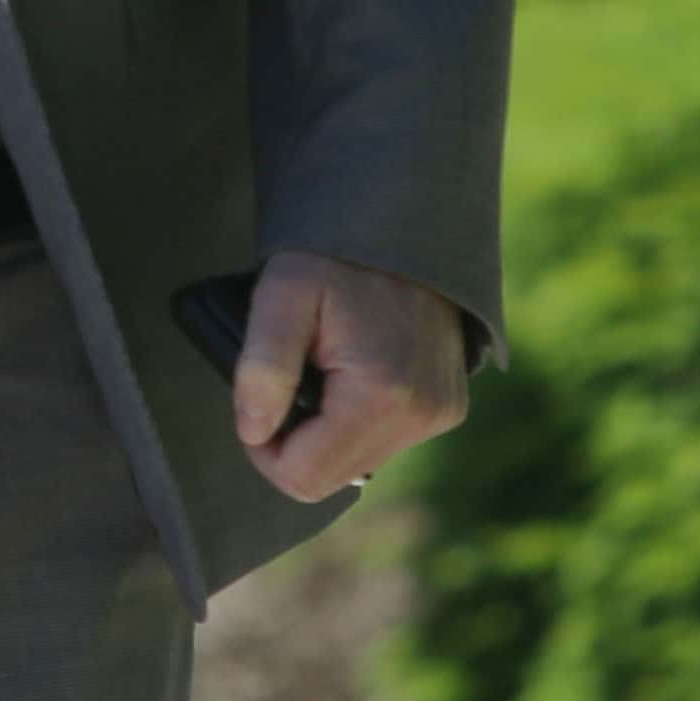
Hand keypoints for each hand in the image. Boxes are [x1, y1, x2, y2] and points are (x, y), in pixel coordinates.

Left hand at [235, 250, 473, 503]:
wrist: (405, 223)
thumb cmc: (337, 256)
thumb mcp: (283, 294)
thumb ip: (262, 367)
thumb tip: (252, 431)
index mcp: (381, 396)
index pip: (303, 477)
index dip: (264, 449)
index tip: (257, 404)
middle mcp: (422, 415)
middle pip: (330, 477)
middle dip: (296, 439)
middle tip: (287, 379)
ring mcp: (440, 413)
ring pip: (356, 462)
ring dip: (326, 428)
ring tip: (321, 367)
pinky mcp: (447, 406)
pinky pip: (384, 440)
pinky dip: (356, 417)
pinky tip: (350, 372)